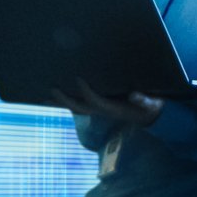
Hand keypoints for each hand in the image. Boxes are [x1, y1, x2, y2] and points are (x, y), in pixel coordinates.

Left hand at [49, 79, 163, 126]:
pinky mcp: (97, 106)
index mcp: (113, 108)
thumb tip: (135, 96)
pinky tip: (54, 95)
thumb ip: (145, 101)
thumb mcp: (153, 104)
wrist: (150, 117)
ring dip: (60, 102)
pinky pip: (78, 104)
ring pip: (75, 107)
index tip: (78, 79)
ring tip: (43, 96)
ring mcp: (98, 109)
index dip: (86, 91)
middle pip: (79, 107)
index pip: (95, 100)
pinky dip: (65, 100)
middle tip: (51, 89)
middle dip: (65, 99)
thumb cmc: (151, 107)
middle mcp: (102, 111)